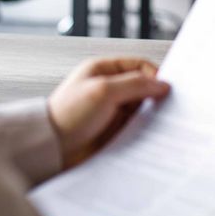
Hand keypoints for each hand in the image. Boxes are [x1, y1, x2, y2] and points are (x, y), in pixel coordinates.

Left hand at [48, 57, 169, 167]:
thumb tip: (162, 84)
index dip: (153, 75)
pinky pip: (133, 125)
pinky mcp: (110, 129)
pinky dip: (141, 128)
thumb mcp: (104, 91)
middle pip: (141, 86)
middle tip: (164, 106)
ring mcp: (109, 108)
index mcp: (103, 69)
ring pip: (139, 107)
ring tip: (154, 122)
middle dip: (152, 96)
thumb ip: (135, 84)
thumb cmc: (67, 116)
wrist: (49, 150)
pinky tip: (144, 134)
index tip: (165, 90)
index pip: (138, 65)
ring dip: (147, 114)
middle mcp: (107, 87)